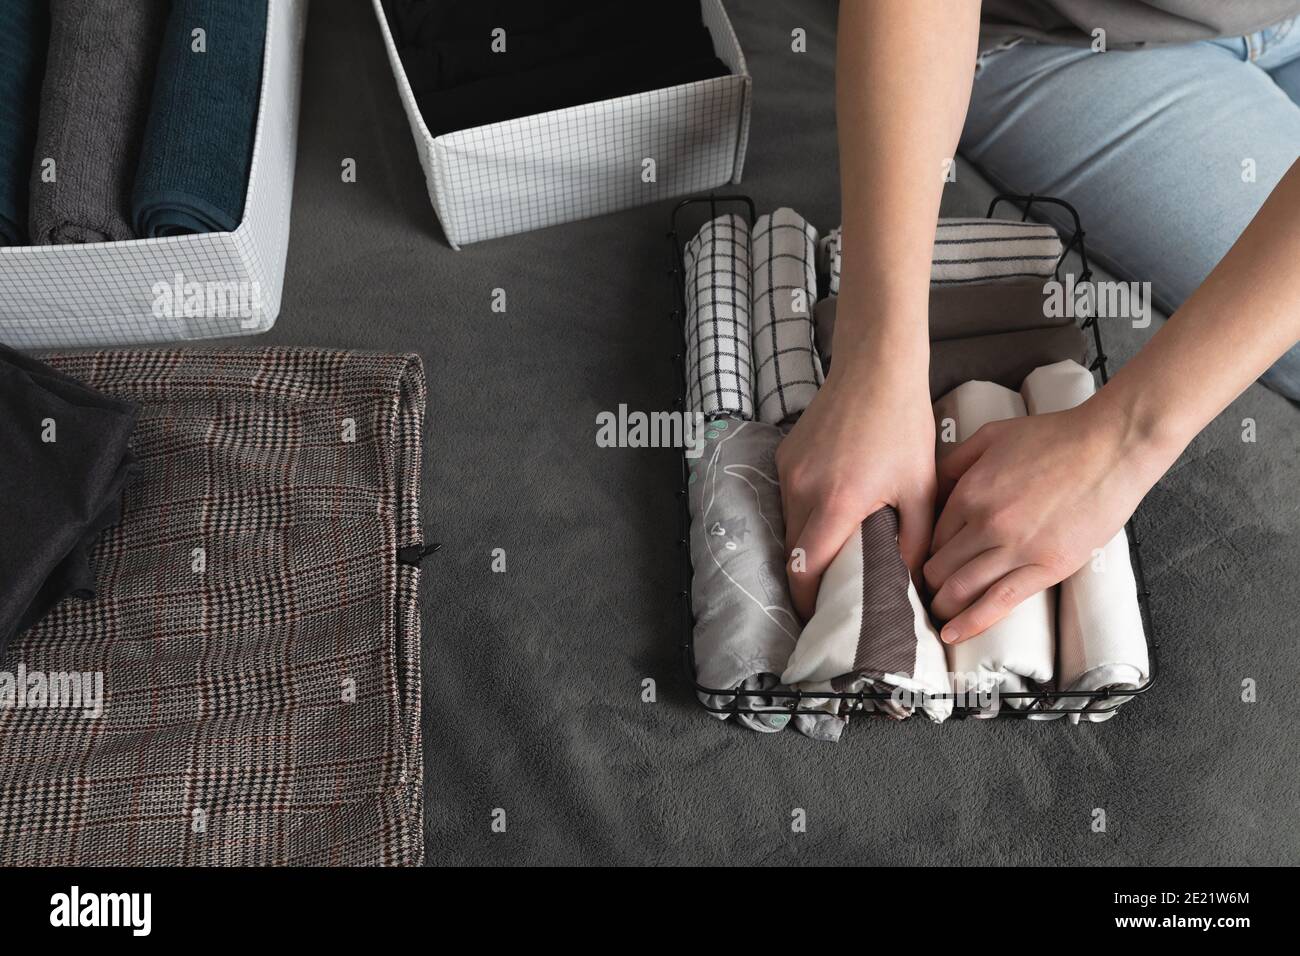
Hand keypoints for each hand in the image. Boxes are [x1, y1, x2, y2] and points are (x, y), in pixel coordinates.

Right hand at [777, 338, 935, 619]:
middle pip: (794, 552)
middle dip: (810, 576)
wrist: (876, 370)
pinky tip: (834, 506)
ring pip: (790, 526)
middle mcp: (803, 489)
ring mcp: (789, 471)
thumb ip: (914, 540)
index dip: (808, 600)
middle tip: (837, 590)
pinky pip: (789, 499)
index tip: (821, 616)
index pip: (805, 569)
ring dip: (809, 543)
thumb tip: (910, 582)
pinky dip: (807, 512)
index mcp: (838, 503)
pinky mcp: (785, 457)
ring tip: (838, 548)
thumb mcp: (920, 488)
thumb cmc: (904, 426)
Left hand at [925, 399, 1172, 643]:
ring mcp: (1016, 548)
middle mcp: (986, 523)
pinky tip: (953, 634)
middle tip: (927, 593)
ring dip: (943, 606)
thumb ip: (956, 462)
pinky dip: (971, 623)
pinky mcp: (1047, 567)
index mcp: (969, 492)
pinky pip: (1000, 603)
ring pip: (962, 589)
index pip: (930, 536)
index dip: (924, 553)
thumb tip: (931, 487)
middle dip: (928, 583)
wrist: (1111, 446)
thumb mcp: (992, 435)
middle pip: (940, 567)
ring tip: (938, 615)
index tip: (923, 564)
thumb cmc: (1056, 437)